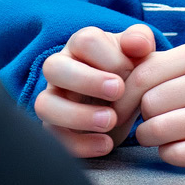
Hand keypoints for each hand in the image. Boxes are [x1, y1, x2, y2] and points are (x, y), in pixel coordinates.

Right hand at [35, 24, 155, 157]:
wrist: (124, 102)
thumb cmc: (128, 70)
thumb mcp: (138, 52)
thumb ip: (140, 40)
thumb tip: (139, 43)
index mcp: (81, 44)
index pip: (84, 41)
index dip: (107, 57)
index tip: (128, 71)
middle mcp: (61, 68)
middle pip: (53, 67)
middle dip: (86, 80)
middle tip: (118, 92)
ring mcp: (53, 99)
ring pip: (44, 104)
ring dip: (77, 115)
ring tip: (110, 121)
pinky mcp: (53, 128)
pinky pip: (54, 137)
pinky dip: (80, 144)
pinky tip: (106, 144)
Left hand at [128, 43, 184, 167]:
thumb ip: (155, 63)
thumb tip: (110, 75)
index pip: (142, 76)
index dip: (124, 96)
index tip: (121, 107)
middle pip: (149, 105)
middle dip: (143, 116)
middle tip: (151, 119)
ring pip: (160, 131)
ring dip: (151, 137)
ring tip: (159, 133)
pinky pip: (178, 155)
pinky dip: (169, 153)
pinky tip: (177, 146)